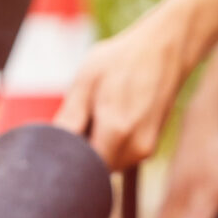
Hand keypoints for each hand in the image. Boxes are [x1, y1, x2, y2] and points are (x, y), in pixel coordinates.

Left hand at [57, 11, 195, 170]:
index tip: (63, 136)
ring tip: (99, 113)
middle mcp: (135, 148)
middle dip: (83, 152)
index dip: (68, 156)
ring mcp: (146, 149)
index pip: (82, 168)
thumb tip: (52, 147)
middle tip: (80, 119)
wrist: (165, 49)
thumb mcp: (86, 82)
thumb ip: (69, 119)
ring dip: (98, 147)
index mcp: (116, 133)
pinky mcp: (151, 146)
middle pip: (96, 168)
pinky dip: (111, 143)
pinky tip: (113, 115)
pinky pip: (121, 155)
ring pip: (109, 163)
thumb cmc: (121, 60)